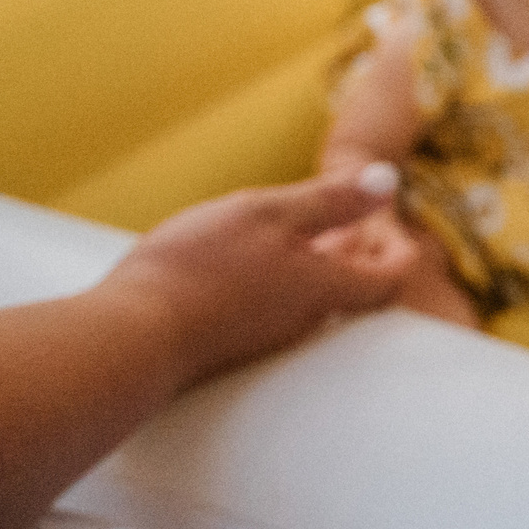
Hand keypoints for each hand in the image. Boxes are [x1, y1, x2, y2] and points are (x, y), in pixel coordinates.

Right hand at [99, 166, 416, 388]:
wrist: (128, 337)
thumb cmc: (202, 268)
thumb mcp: (270, 214)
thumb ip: (332, 200)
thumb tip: (389, 182)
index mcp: (323, 290)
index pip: (388, 282)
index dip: (400, 254)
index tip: (395, 230)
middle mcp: (302, 324)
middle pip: (349, 294)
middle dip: (355, 256)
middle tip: (352, 225)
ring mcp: (262, 340)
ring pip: (307, 301)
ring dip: (313, 266)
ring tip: (301, 235)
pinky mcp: (225, 347)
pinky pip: (267, 311)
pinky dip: (275, 281)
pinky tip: (243, 259)